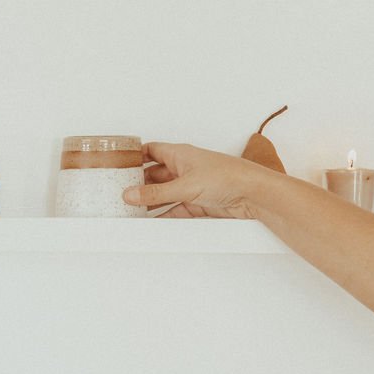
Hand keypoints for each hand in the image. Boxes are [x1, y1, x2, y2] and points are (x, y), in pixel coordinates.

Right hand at [122, 142, 273, 218]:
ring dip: (150, 201)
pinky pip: (174, 209)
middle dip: (139, 184)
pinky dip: (163, 215)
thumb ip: (155, 193)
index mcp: (180, 154)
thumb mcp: (185, 185)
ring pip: (163, 193)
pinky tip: (153, 222)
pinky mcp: (198, 203)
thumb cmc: (228, 176)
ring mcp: (191, 186)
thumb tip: (130, 194)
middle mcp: (184, 168)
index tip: (118, 164)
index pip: (151, 151)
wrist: (255, 194)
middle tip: (120, 193)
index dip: (135, 156)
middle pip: (154, 175)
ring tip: (131, 210)